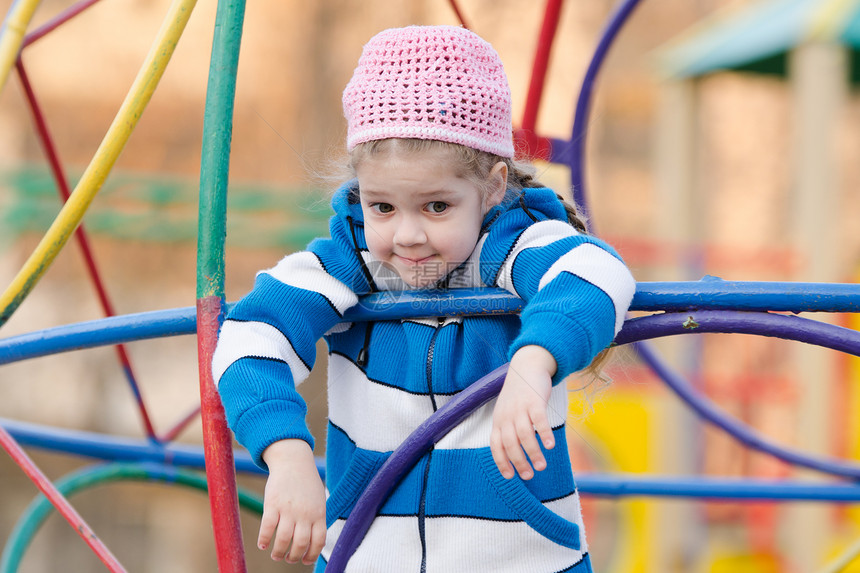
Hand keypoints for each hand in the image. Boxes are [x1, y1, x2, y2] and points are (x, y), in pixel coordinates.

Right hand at [259, 439, 326, 564]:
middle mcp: (305, 513)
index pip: (319, 541)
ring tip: (276, 555)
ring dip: (279, 552)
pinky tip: (263, 545)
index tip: (305, 560)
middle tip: (288, 559)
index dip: (312, 555)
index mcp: (318, 513)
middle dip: (294, 557)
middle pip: (301, 544)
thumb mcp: (318, 500)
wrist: (293, 460)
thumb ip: (316, 518)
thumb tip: (313, 542)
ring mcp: (289, 509)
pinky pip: (268, 527)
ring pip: (284, 539)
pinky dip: (264, 539)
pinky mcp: (273, 504)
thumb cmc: (306, 483)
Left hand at [490, 345, 556, 479]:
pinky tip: (551, 446)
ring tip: (542, 466)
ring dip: (533, 452)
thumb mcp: (507, 411)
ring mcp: (520, 408)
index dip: (501, 462)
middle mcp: (507, 415)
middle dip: (519, 461)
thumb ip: (509, 430)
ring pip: (524, 434)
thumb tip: (516, 455)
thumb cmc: (518, 394)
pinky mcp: (534, 400)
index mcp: (499, 420)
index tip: (510, 477)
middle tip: (529, 475)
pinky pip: (539, 420)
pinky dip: (544, 433)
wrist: (526, 365)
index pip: (496, 445)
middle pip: (510, 443)